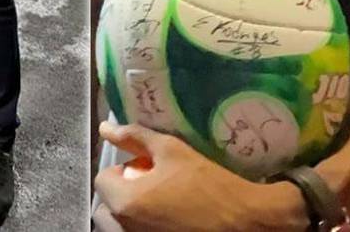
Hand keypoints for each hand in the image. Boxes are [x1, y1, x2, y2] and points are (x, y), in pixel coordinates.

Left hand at [93, 122, 289, 231]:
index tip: (145, 168)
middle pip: (107, 208)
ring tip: (160, 203)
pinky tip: (170, 219)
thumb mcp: (172, 150)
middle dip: (122, 194)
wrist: (247, 222)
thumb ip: (135, 137)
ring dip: (131, 213)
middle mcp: (126, 229)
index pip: (103, 180)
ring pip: (121, 226)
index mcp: (125, 203)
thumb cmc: (209, 185)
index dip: (122, 170)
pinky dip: (146, 226)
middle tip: (150, 186)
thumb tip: (106, 128)